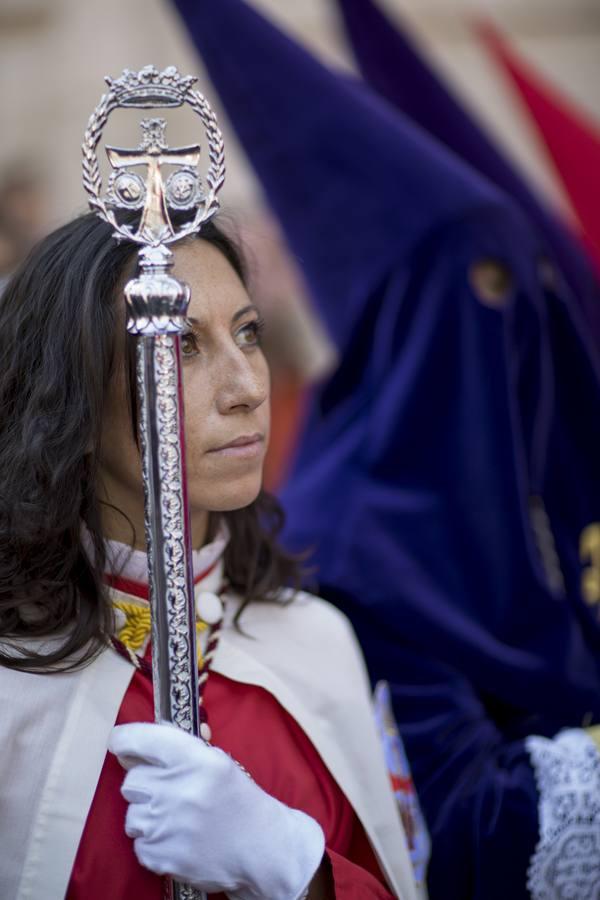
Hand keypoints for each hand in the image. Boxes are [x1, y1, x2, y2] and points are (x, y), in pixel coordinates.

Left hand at [109, 722, 324, 899]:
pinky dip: (152, 841)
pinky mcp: (161, 856)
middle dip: (145, 783)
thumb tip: (142, 738)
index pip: (139, 739)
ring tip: (175, 817)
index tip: (120, 742)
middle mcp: (177, 790)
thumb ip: (179, 746)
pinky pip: (138, 843)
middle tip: (166, 789)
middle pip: (131, 780)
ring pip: (132, 814)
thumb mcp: (217, 761)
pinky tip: (176, 837)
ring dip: (147, 814)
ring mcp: (167, 826)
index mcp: (193, 759)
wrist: (260, 848)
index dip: (124, 739)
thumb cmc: (238, 800)